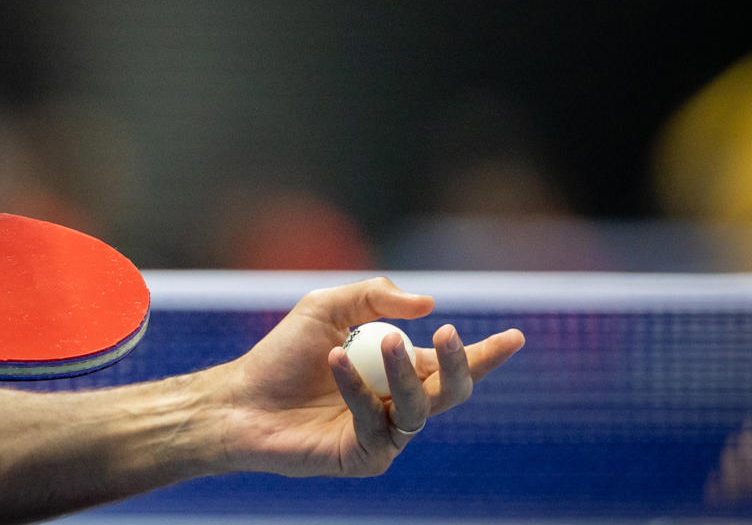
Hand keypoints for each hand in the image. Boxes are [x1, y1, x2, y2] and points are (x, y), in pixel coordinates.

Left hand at [203, 277, 525, 476]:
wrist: (238, 399)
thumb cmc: (280, 356)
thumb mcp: (325, 308)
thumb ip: (373, 297)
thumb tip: (427, 305)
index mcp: (397, 370)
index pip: (450, 364)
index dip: (486, 354)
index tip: (517, 336)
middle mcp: (397, 404)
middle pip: (451, 391)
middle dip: (458, 364)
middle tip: (445, 335)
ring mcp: (384, 434)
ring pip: (420, 407)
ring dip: (406, 371)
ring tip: (382, 341)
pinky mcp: (364, 457)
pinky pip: (376, 423)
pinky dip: (357, 389)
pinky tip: (333, 362)